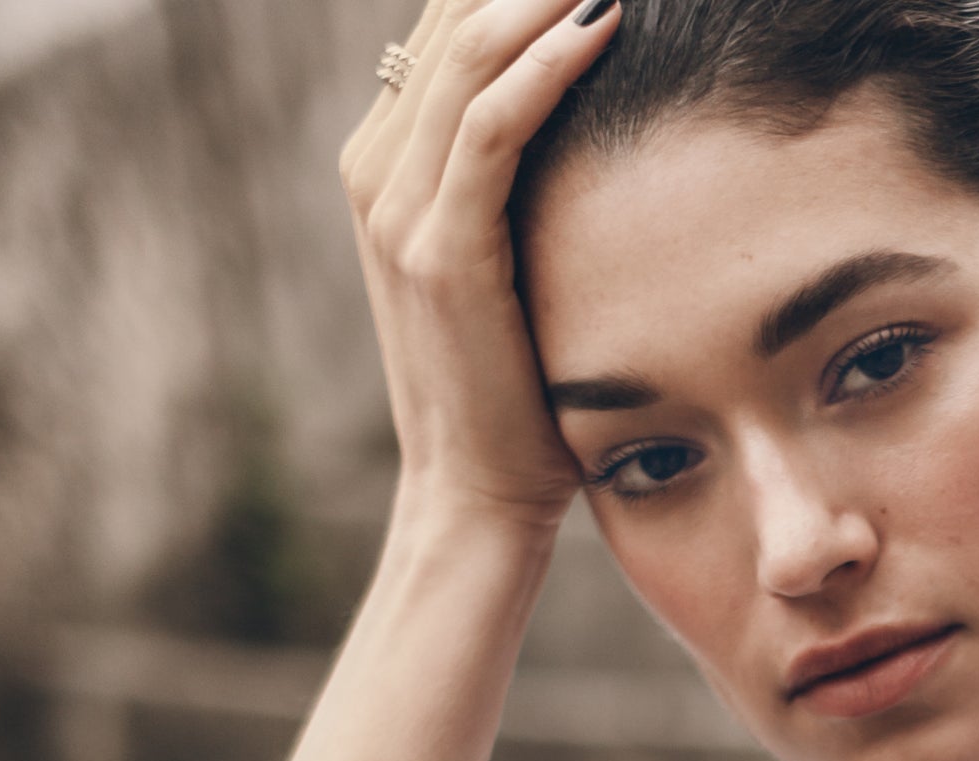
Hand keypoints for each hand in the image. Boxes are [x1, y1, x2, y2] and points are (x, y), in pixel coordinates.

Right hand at [339, 0, 622, 536]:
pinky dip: (547, 64)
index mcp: (387, 164)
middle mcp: (376, 169)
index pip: (445, 21)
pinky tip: (602, 23)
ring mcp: (395, 208)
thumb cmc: (517, 396)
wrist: (476, 495)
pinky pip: (488, 124)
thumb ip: (515, 191)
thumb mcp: (509, 268)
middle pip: (449, 12)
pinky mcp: (439, 250)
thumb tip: (579, 121)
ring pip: (465, 49)